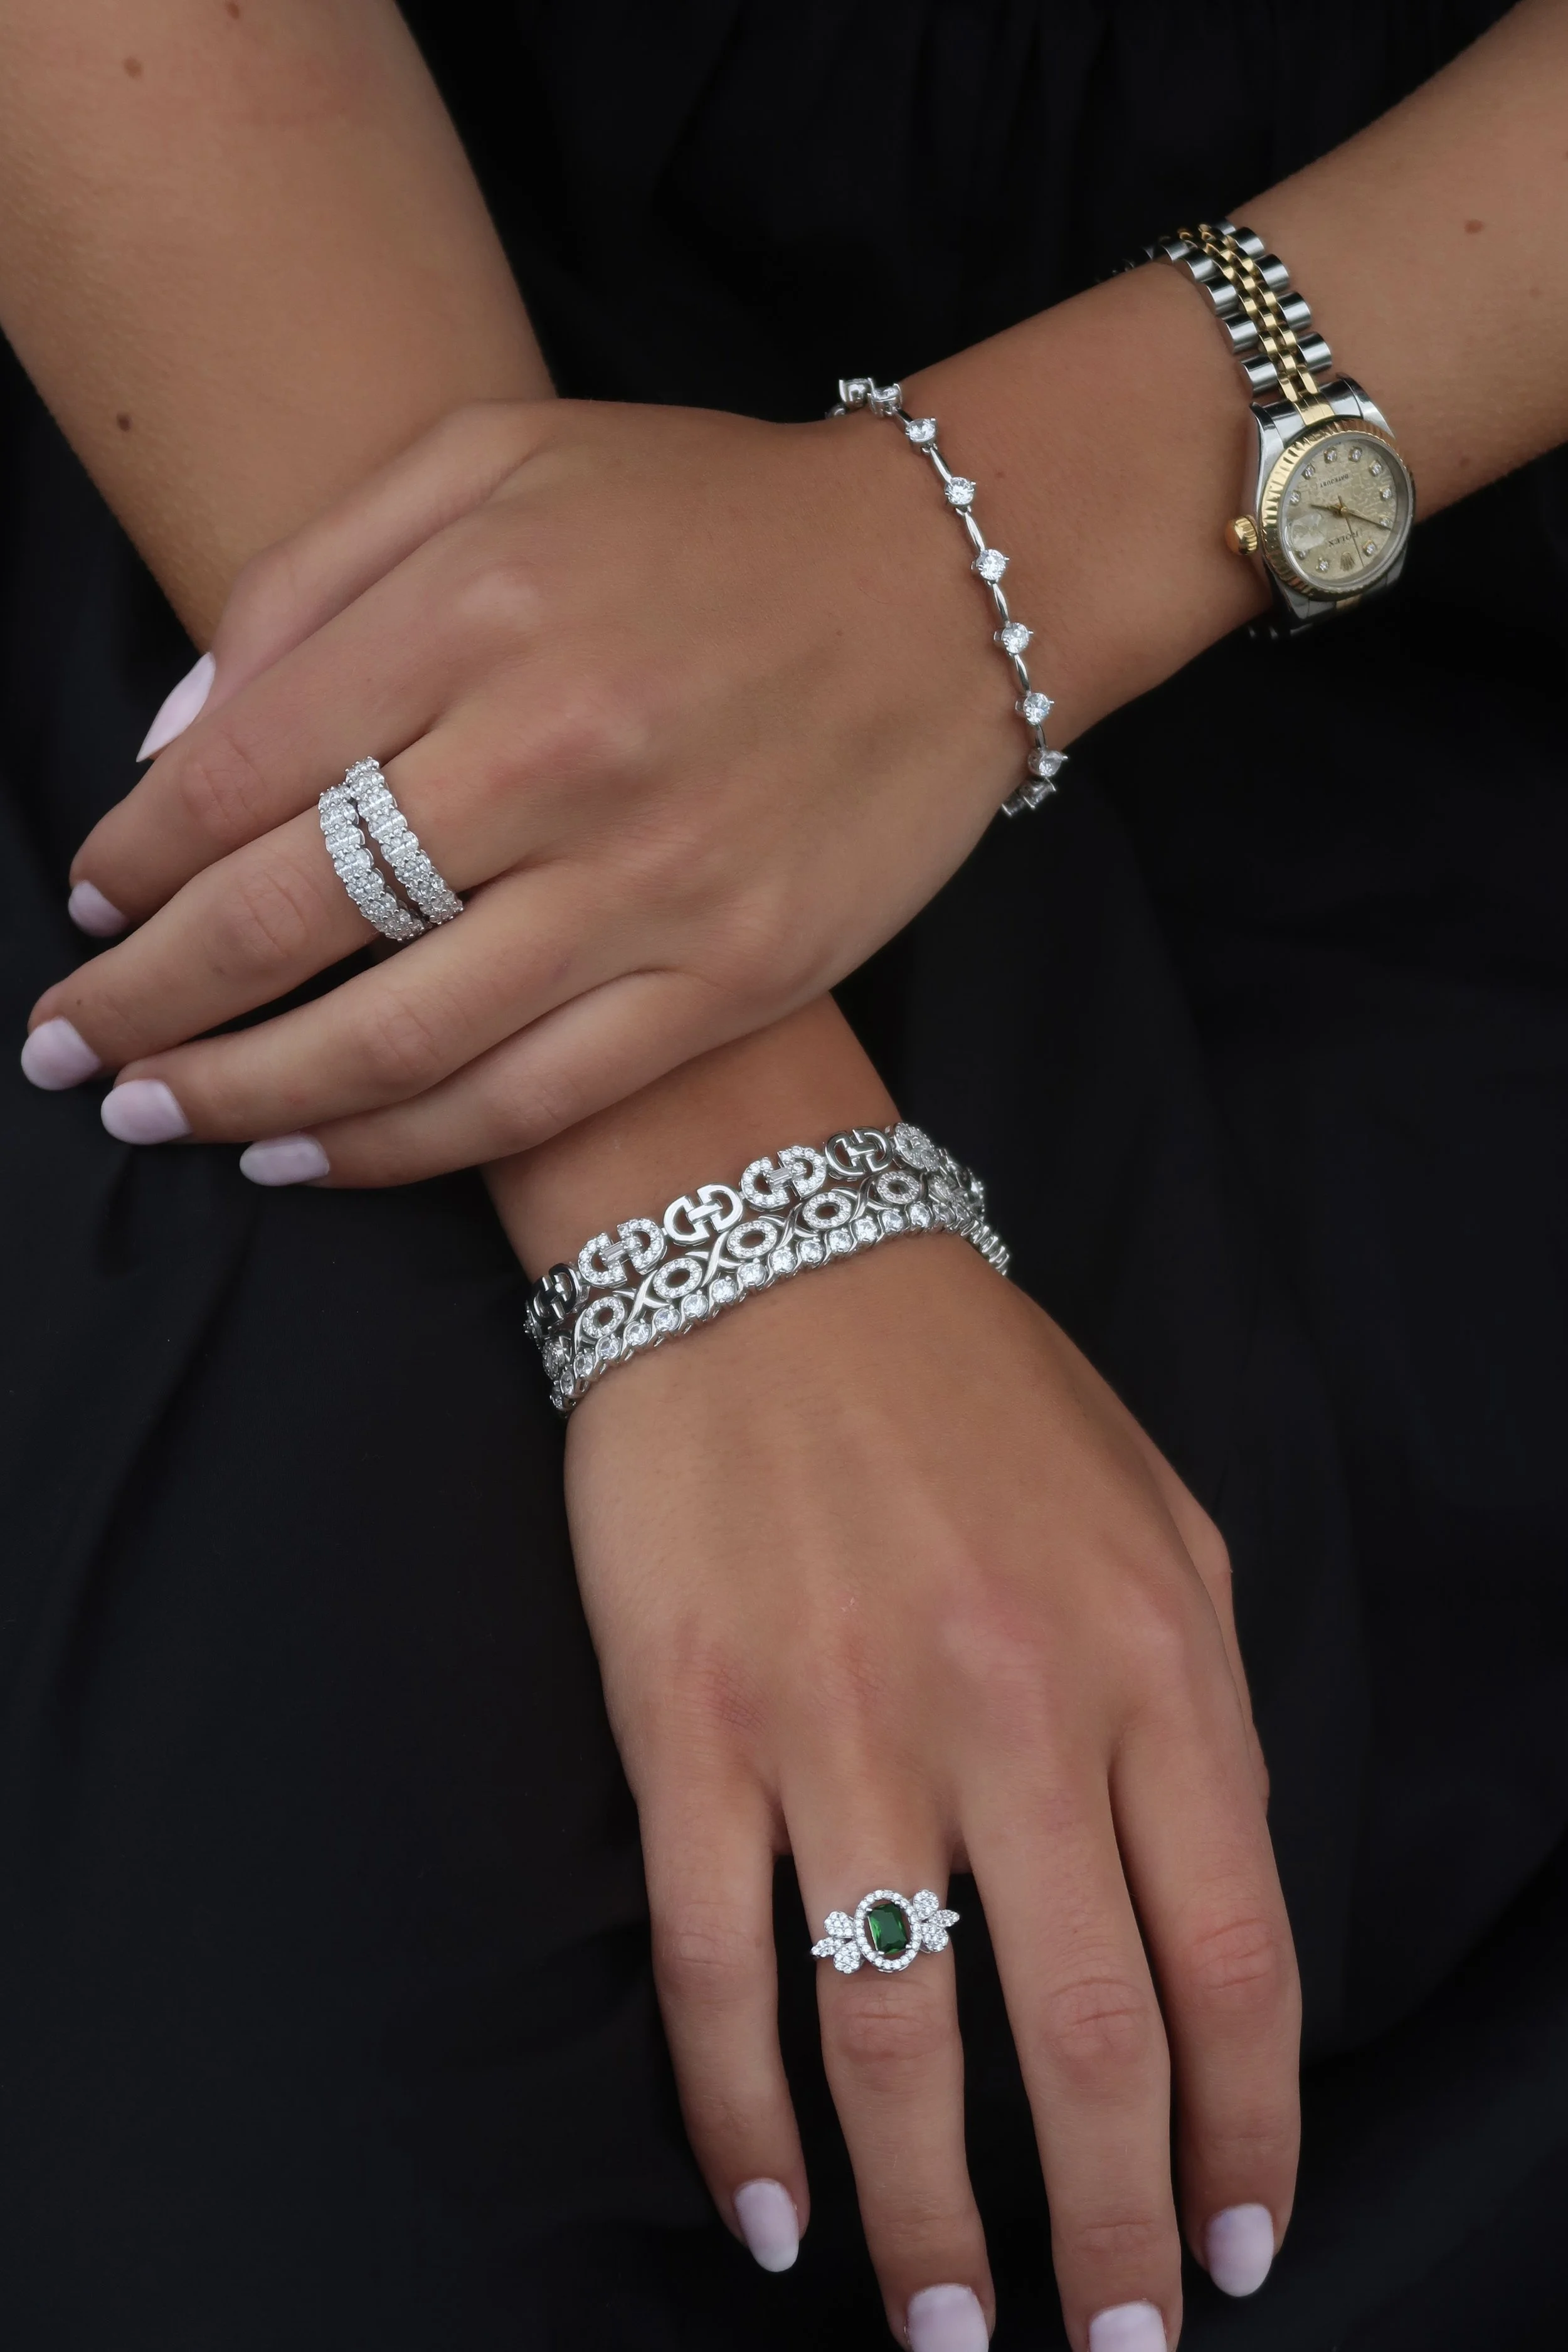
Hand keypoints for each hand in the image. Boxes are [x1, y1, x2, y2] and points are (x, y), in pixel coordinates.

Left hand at [25, 399, 1027, 1176]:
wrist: (950, 582)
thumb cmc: (705, 518)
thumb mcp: (494, 464)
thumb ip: (313, 581)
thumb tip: (170, 741)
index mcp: (476, 608)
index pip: (240, 773)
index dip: (132, 865)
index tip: (87, 911)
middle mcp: (553, 753)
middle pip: (289, 917)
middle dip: (149, 999)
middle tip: (67, 1052)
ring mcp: (649, 883)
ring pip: (396, 1037)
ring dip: (242, 1095)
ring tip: (154, 1120)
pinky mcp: (732, 977)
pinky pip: (529, 1099)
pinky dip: (397, 1147)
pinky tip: (305, 1156)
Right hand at [560, 1232, 1298, 2348]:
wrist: (764, 1247)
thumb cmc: (969, 1385)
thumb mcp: (1154, 1513)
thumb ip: (1196, 1708)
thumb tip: (1206, 1909)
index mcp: (1149, 1655)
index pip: (1231, 1959)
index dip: (1243, 2135)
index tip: (1235, 2249)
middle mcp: (1011, 1707)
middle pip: (1085, 2036)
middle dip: (1111, 2234)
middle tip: (1111, 2351)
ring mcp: (841, 1722)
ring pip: (897, 2036)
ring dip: (928, 2222)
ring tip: (947, 2333)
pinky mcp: (692, 1726)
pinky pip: (721, 1967)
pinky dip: (743, 2118)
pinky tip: (772, 2213)